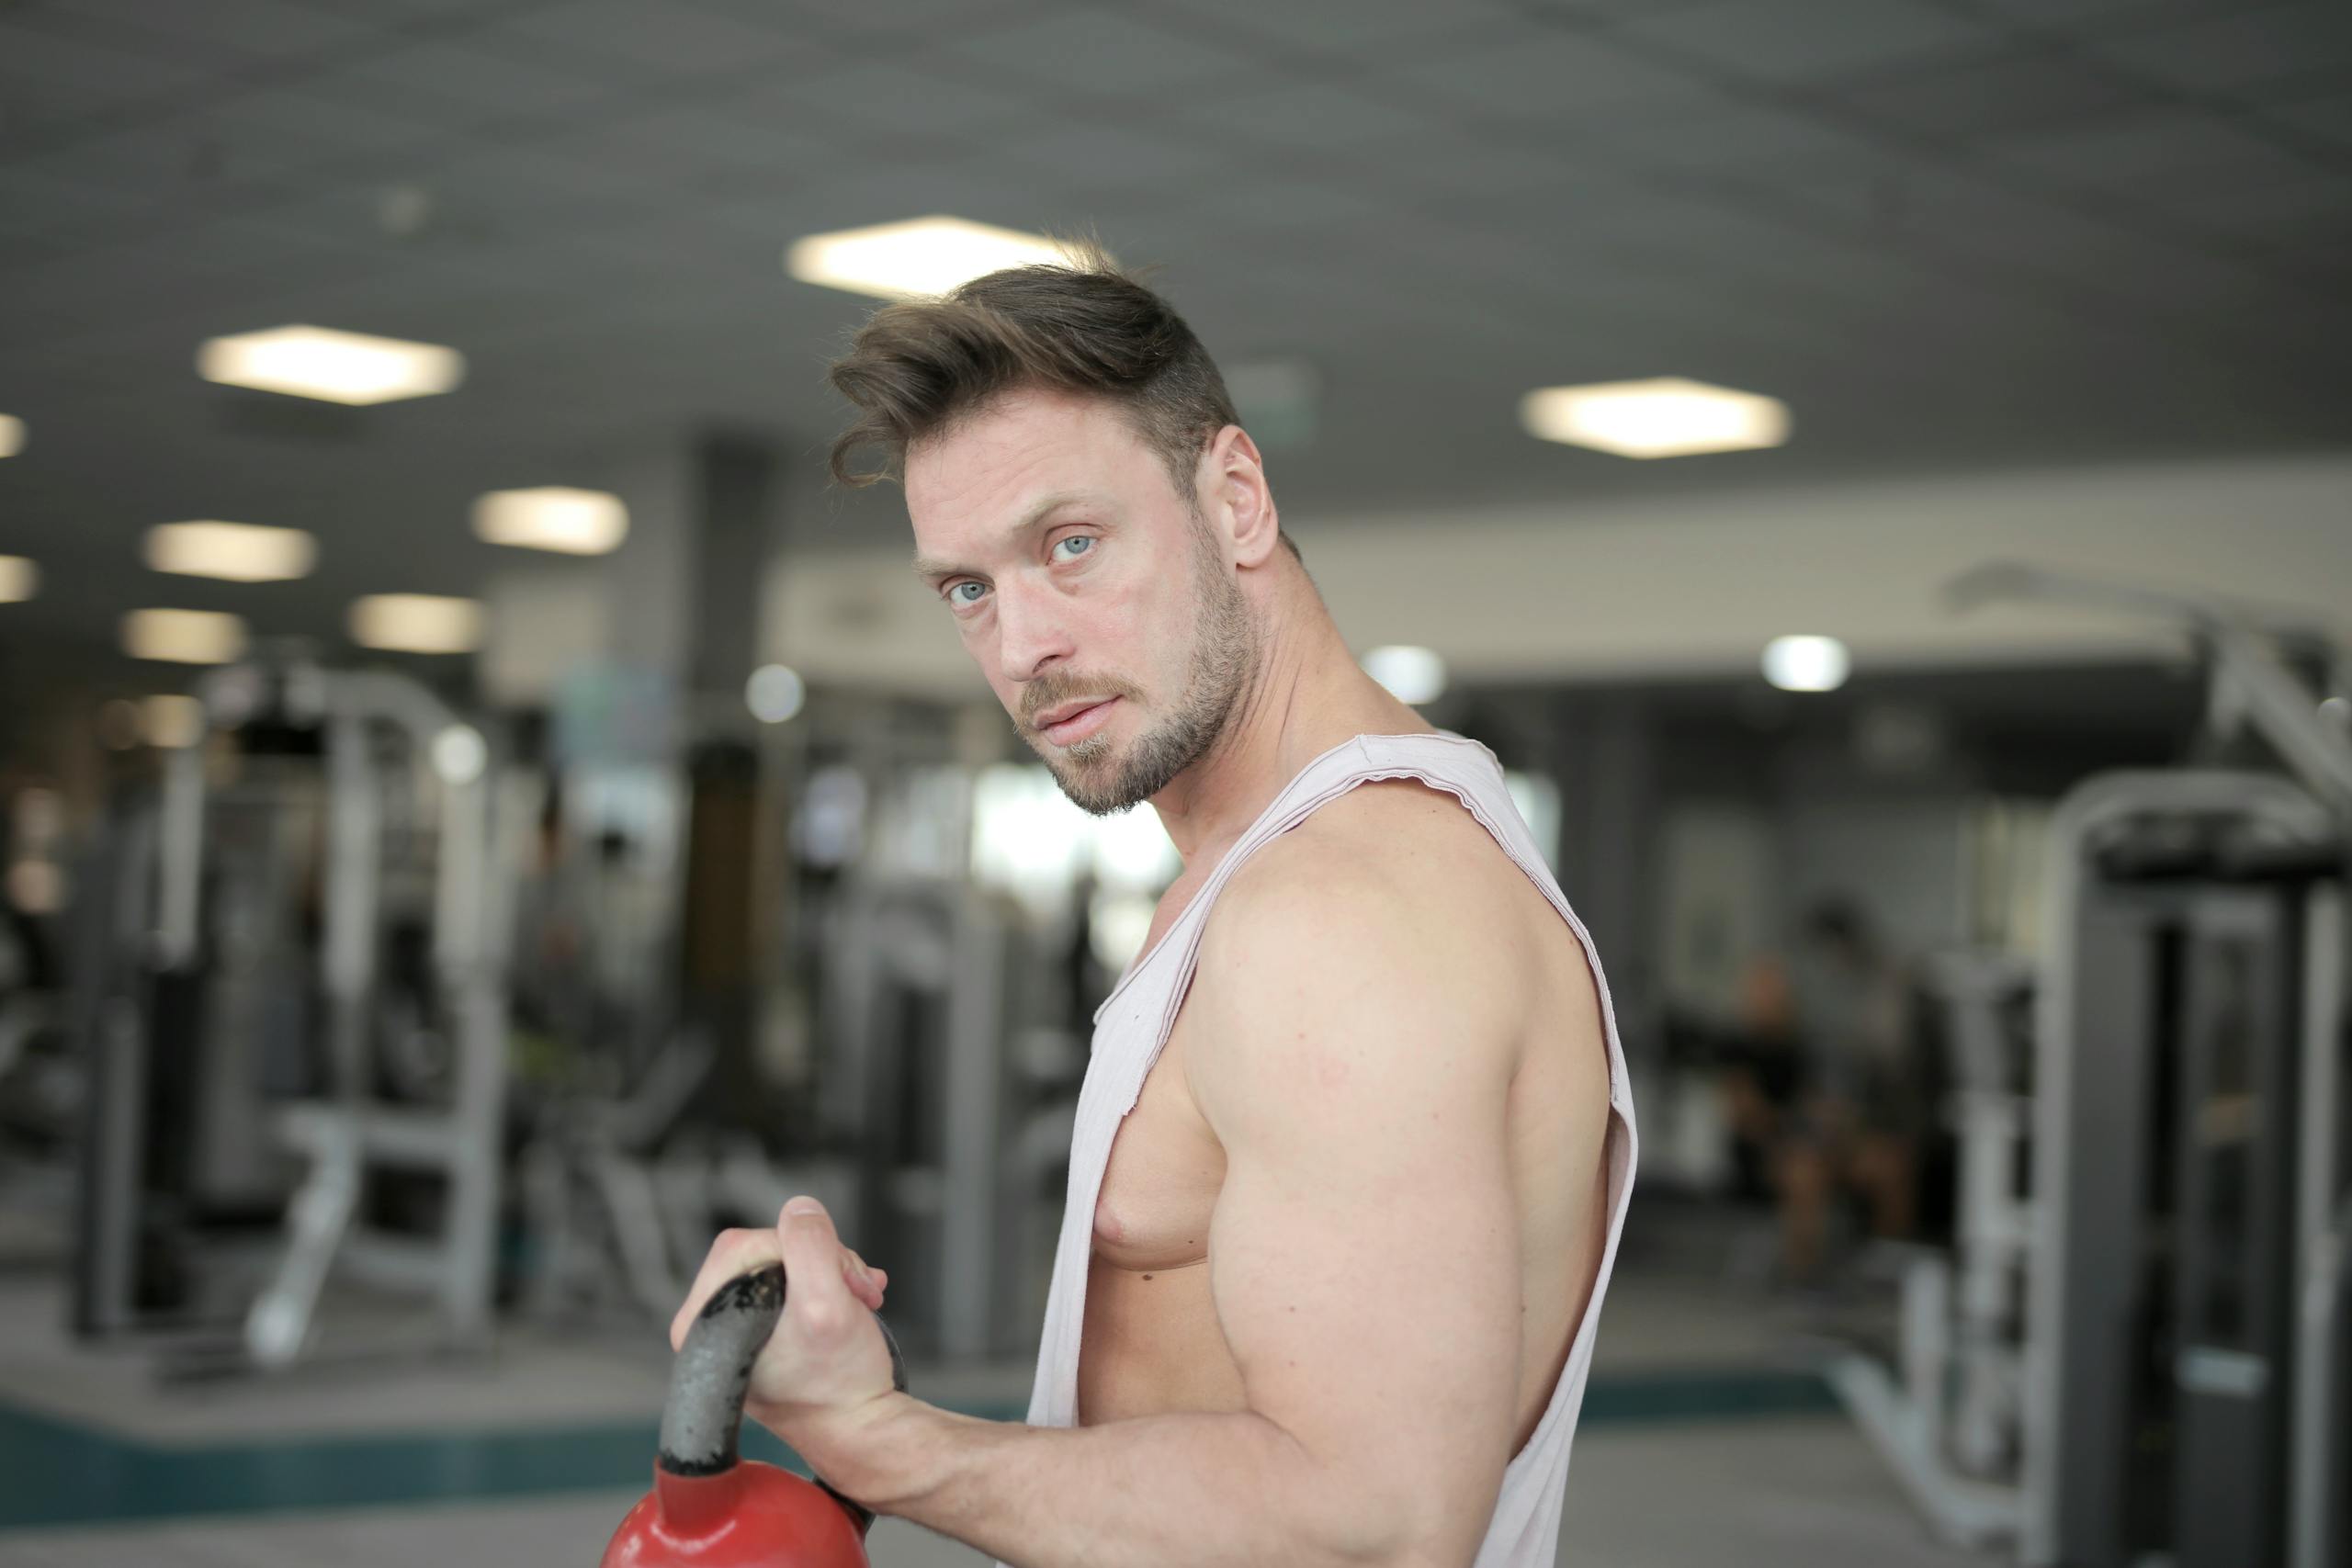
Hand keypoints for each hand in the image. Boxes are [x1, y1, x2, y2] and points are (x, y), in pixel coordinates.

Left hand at [672, 1197, 901, 1485]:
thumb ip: (810, 1247)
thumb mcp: (829, 1305)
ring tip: (861, 1297)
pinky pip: (789, 1281)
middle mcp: (707, 1327)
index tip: (837, 1278)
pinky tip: (854, 1299)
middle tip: (856, 1287)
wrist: (861, 1429)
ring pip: (782, 1262)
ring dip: (829, 1270)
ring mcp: (734, 1330)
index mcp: (702, 1324)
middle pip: (763, 1250)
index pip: (744, 1245)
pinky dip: (825, 1282)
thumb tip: (800, 1209)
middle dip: (819, 1261)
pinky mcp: (758, 1331)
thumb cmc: (840, 1384)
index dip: (799, 1250)